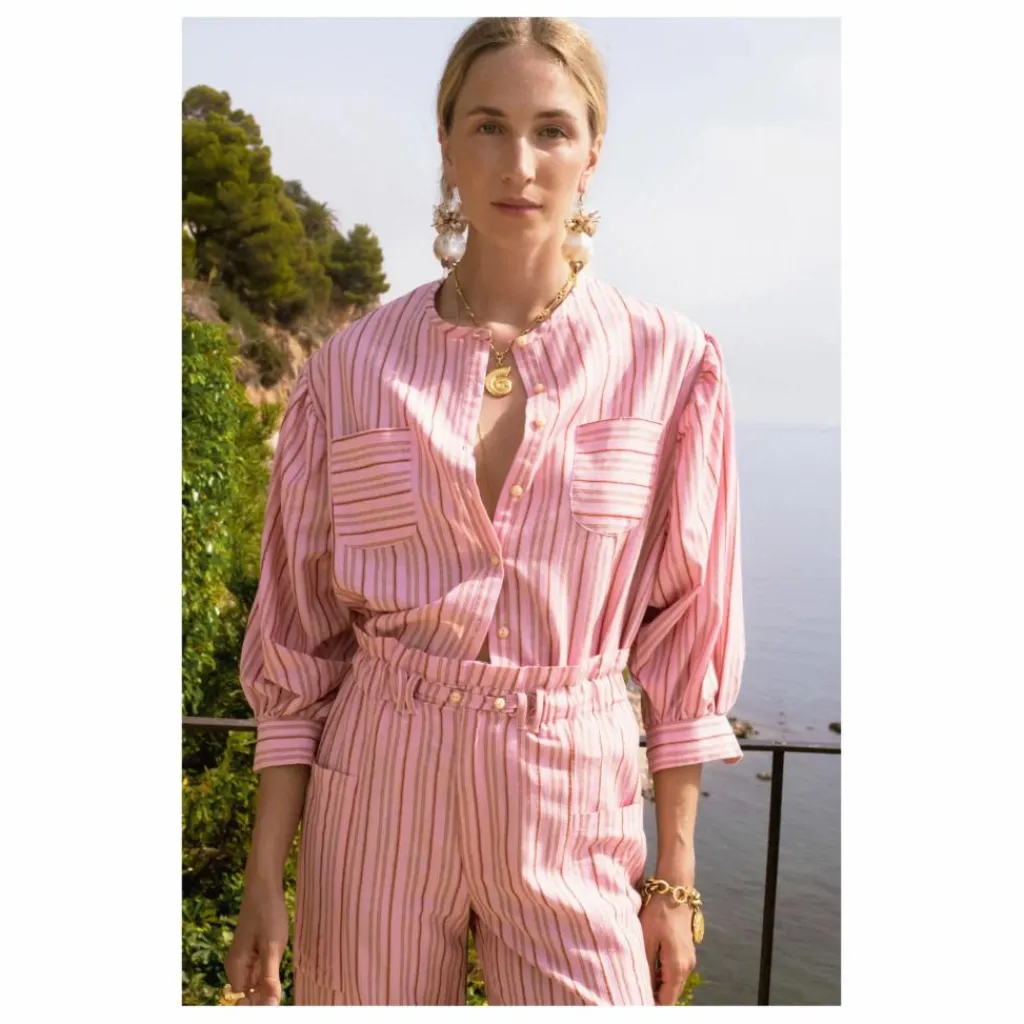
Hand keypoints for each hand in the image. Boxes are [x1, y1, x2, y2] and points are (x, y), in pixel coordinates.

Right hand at [224, 876, 288, 1005]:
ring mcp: (244, 957)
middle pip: (252, 989)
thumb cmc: (268, 913)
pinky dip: (271, 963)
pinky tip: (276, 948)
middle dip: (267, 984)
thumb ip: (269, 978)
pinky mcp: (252, 950)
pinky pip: (261, 966)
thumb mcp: (272, 948)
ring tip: (277, 952)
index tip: (277, 990)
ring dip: (271, 972)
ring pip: (259, 977)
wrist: (265, 886)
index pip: (245, 998)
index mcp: (235, 967)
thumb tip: (271, 1004)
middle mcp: (236, 965)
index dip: (261, 999)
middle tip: (278, 963)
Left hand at [639, 891, 696, 1005]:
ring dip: (660, 987)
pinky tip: (650, 969)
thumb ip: (646, 967)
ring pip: (674, 984)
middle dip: (656, 998)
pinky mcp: (686, 953)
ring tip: (641, 983)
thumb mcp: (647, 939)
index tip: (637, 1001)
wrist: (674, 891)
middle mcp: (687, 967)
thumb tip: (643, 989)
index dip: (652, 1004)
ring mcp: (689, 960)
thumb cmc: (658, 913)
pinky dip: (664, 976)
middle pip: (672, 995)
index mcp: (677, 967)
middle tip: (636, 994)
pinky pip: (675, 973)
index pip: (667, 1000)